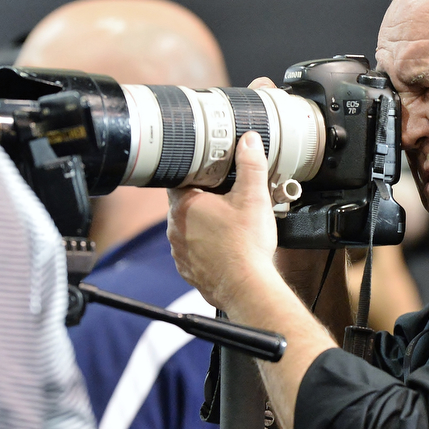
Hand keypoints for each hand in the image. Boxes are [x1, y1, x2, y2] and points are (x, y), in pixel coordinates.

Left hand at [167, 130, 276, 308]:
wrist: (246, 287)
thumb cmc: (247, 244)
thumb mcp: (254, 196)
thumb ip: (251, 165)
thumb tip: (248, 141)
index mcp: (184, 205)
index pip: (178, 179)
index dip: (194, 174)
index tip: (209, 173)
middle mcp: (174, 229)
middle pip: (184, 204)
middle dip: (203, 200)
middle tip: (227, 199)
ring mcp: (179, 252)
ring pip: (188, 229)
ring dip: (203, 226)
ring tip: (229, 225)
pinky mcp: (188, 270)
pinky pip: (193, 252)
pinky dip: (206, 248)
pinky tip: (226, 248)